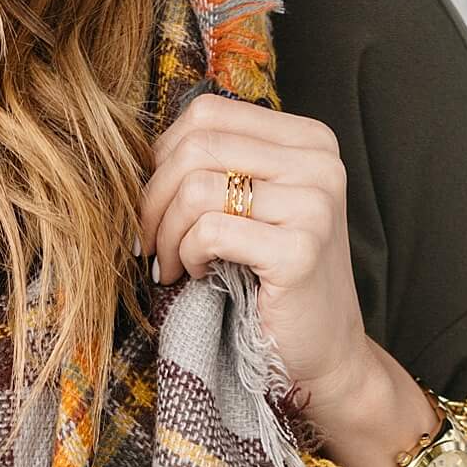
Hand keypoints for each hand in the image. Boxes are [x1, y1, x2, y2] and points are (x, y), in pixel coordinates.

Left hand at [137, 90, 376, 428]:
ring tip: (172, 265)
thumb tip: (143, 149)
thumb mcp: (253, 208)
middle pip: (198, 146)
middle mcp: (319, 162)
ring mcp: (315, 204)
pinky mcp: (300, 249)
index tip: (154, 204)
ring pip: (198, 189)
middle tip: (150, 243)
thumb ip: (219, 167)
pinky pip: (210, 231)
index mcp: (308, 140)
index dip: (163, 156)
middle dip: (155, 198)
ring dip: (167, 234)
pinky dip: (188, 256)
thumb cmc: (273, 282)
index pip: (209, 113)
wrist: (323, 353)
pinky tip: (200, 276)